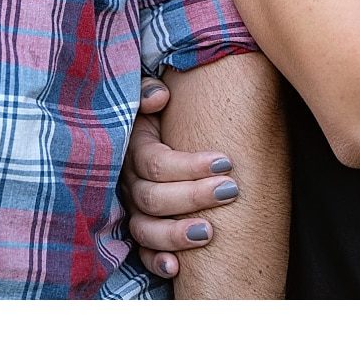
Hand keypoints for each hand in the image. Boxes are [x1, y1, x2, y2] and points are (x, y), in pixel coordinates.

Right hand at [123, 76, 243, 280]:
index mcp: (132, 149)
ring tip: (210, 232)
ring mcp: (133, 209)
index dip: (190, 165)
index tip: (226, 162)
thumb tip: (160, 96)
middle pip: (153, 198)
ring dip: (176, 234)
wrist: (160, 133)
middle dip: (193, 196)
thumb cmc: (163, 116)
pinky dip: (156, 261)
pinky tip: (176, 268)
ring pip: (145, 229)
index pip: (155, 163)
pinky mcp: (142, 231)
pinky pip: (141, 252)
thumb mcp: (153, 97)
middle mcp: (129, 182)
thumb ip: (149, 91)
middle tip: (230, 191)